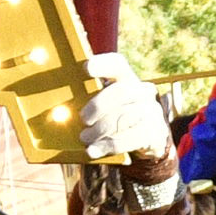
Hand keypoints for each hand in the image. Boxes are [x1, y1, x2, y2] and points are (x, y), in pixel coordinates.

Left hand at [78, 55, 175, 178]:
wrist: (150, 138)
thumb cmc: (119, 116)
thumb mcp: (108, 103)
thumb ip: (91, 99)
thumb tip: (60, 109)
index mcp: (128, 78)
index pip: (118, 64)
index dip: (103, 65)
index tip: (86, 68)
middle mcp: (143, 91)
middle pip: (121, 91)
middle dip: (98, 106)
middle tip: (82, 120)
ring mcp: (152, 111)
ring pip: (124, 117)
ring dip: (100, 130)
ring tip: (85, 138)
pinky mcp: (155, 132)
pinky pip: (129, 139)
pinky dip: (108, 145)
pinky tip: (94, 150)